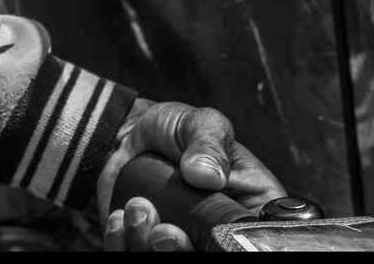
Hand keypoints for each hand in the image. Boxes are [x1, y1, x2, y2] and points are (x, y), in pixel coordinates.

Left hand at [103, 101, 286, 251]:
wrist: (132, 135)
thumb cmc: (177, 129)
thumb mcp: (202, 123)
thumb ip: (209, 144)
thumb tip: (210, 175)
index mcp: (247, 208)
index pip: (252, 241)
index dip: (230, 243)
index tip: (206, 232)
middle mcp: (216, 233)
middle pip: (207, 256)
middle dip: (180, 249)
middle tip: (162, 228)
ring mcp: (182, 241)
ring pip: (168, 260)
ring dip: (145, 242)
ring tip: (137, 206)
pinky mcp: (146, 245)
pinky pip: (133, 256)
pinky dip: (123, 243)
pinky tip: (121, 216)